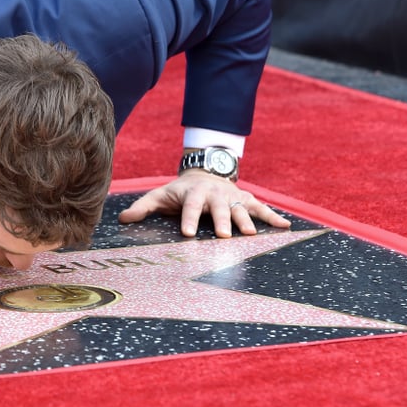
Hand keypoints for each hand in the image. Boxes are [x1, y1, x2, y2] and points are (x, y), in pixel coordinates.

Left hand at [118, 171, 290, 237]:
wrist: (204, 172)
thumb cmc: (180, 191)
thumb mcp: (160, 195)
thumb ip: (142, 207)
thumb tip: (121, 220)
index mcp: (193, 193)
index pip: (190, 206)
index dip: (188, 218)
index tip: (186, 233)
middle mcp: (215, 194)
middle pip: (219, 208)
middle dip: (222, 220)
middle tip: (224, 235)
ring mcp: (232, 196)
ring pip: (241, 208)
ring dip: (247, 221)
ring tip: (252, 235)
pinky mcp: (246, 199)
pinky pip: (261, 208)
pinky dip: (273, 217)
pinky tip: (285, 227)